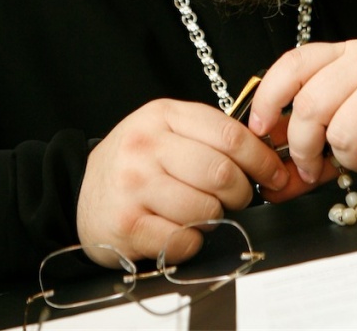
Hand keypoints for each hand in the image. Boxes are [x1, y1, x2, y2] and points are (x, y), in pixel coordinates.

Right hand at [76, 98, 288, 264]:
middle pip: (222, 172)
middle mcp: (146, 146)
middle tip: (237, 196)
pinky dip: (193, 240)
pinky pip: (184, 240)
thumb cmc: (135, 161)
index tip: (275, 174)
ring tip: (201, 210)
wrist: (81, 192)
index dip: (261, 158)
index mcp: (163, 116)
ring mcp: (134, 185)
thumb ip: (208, 134)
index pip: (228, 134)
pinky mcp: (127, 225)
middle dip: (241, 191)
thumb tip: (265, 152)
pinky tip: (179, 228)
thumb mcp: (166, 129)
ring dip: (215, 217)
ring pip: (206, 209)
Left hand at [248, 40, 356, 200]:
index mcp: (352, 52)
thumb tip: (277, 176)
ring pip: (341, 136)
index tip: (259, 129)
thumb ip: (321, 130)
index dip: (268, 97)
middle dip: (304, 148)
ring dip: (352, 160)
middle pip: (310, 107)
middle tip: (314, 168)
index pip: (295, 63)